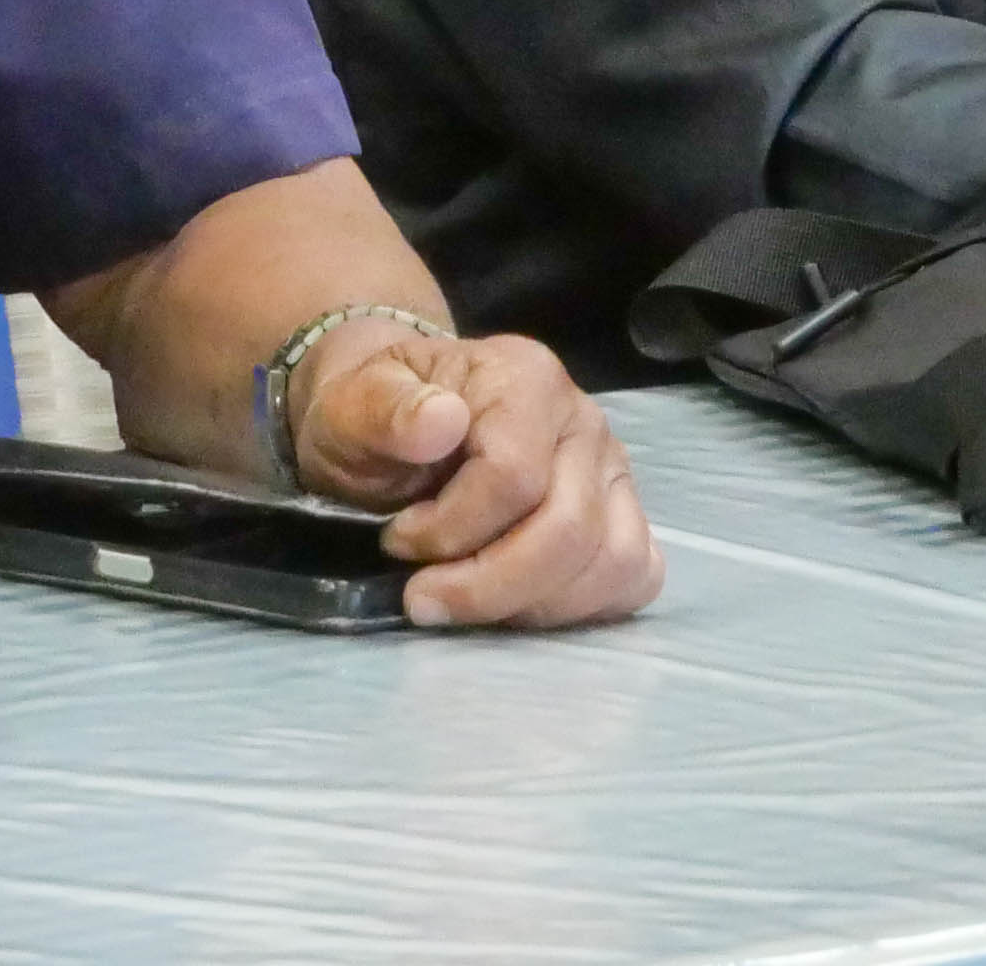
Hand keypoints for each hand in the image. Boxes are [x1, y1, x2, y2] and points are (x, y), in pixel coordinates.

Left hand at [290, 324, 662, 629]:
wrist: (393, 419)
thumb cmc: (373, 418)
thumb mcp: (350, 408)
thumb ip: (384, 412)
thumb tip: (441, 421)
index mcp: (524, 379)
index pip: (514, 477)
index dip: (450, 530)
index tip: (396, 540)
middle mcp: (584, 420)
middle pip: (569, 530)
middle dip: (488, 586)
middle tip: (422, 598)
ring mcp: (612, 471)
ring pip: (612, 562)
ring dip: (533, 604)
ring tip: (468, 599)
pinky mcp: (621, 514)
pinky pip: (635, 575)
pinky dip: (581, 606)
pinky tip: (517, 602)